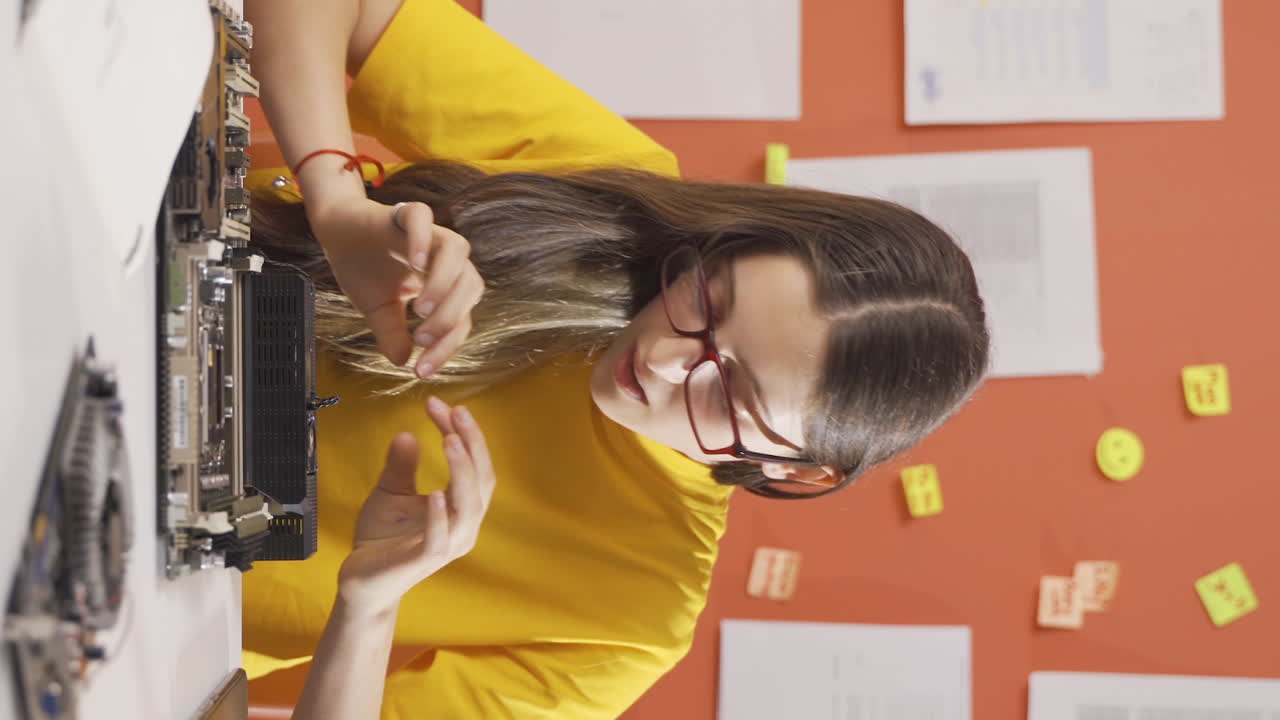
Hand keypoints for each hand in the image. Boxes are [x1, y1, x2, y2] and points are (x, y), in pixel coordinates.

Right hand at [307, 196, 484, 376]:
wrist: (336, 232)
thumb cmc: (363, 268)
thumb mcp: (377, 311)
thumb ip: (393, 334)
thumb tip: (403, 362)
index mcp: (444, 284)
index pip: (461, 318)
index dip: (445, 346)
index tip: (421, 370)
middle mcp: (442, 258)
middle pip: (471, 284)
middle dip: (450, 317)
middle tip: (422, 338)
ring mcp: (426, 234)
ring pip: (457, 250)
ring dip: (445, 282)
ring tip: (421, 309)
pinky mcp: (403, 214)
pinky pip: (423, 218)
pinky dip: (423, 240)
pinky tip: (414, 264)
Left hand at [337, 397, 495, 614]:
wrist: (362, 581)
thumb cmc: (382, 540)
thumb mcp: (391, 492)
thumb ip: (402, 465)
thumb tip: (406, 432)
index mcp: (460, 509)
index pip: (474, 466)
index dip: (465, 435)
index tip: (444, 406)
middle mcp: (463, 527)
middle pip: (481, 481)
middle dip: (472, 443)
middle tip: (455, 412)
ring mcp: (447, 545)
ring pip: (468, 506)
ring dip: (462, 471)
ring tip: (450, 440)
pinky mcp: (424, 561)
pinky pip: (440, 538)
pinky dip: (439, 515)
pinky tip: (434, 492)